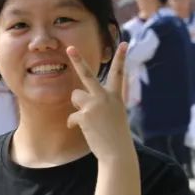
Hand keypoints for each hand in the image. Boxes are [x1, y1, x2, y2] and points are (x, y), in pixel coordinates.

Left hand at [65, 43, 133, 160]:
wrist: (117, 152)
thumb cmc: (116, 134)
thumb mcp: (117, 113)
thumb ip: (107, 102)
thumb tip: (93, 97)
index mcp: (116, 96)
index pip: (119, 73)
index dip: (121, 58)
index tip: (124, 43)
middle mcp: (105, 97)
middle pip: (87, 75)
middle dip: (78, 60)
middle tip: (70, 48)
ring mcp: (94, 105)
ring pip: (75, 96)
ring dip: (77, 105)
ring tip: (89, 118)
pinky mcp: (85, 116)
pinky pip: (72, 116)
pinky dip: (74, 123)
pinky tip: (85, 130)